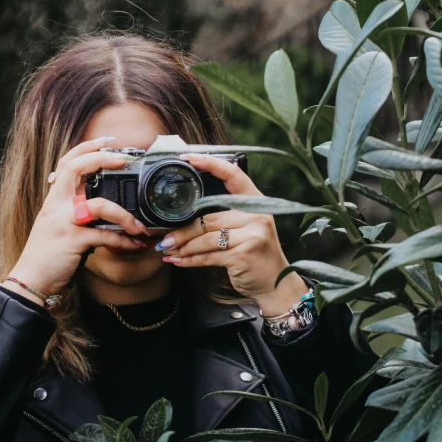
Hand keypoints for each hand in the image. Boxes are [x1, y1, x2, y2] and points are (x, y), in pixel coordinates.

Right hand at [8, 138, 149, 298]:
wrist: (31, 281)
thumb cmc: (48, 254)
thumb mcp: (59, 225)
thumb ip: (77, 211)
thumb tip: (108, 205)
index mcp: (54, 199)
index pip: (67, 163)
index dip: (87, 148)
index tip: (107, 140)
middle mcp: (56, 205)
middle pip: (76, 169)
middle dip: (102, 159)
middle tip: (124, 160)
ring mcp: (63, 222)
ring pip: (100, 205)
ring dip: (125, 216)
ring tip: (140, 227)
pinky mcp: (72, 241)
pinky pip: (105, 236)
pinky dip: (124, 241)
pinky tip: (135, 245)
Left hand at [155, 153, 307, 316]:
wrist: (277, 284)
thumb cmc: (257, 253)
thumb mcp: (248, 227)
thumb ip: (227, 213)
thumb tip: (189, 210)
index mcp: (256, 201)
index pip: (232, 174)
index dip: (210, 164)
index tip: (188, 157)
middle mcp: (257, 214)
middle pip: (209, 216)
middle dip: (183, 229)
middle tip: (164, 236)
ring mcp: (252, 234)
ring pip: (206, 237)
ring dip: (183, 245)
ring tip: (168, 249)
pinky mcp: (244, 254)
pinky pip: (208, 255)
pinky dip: (190, 259)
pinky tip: (178, 260)